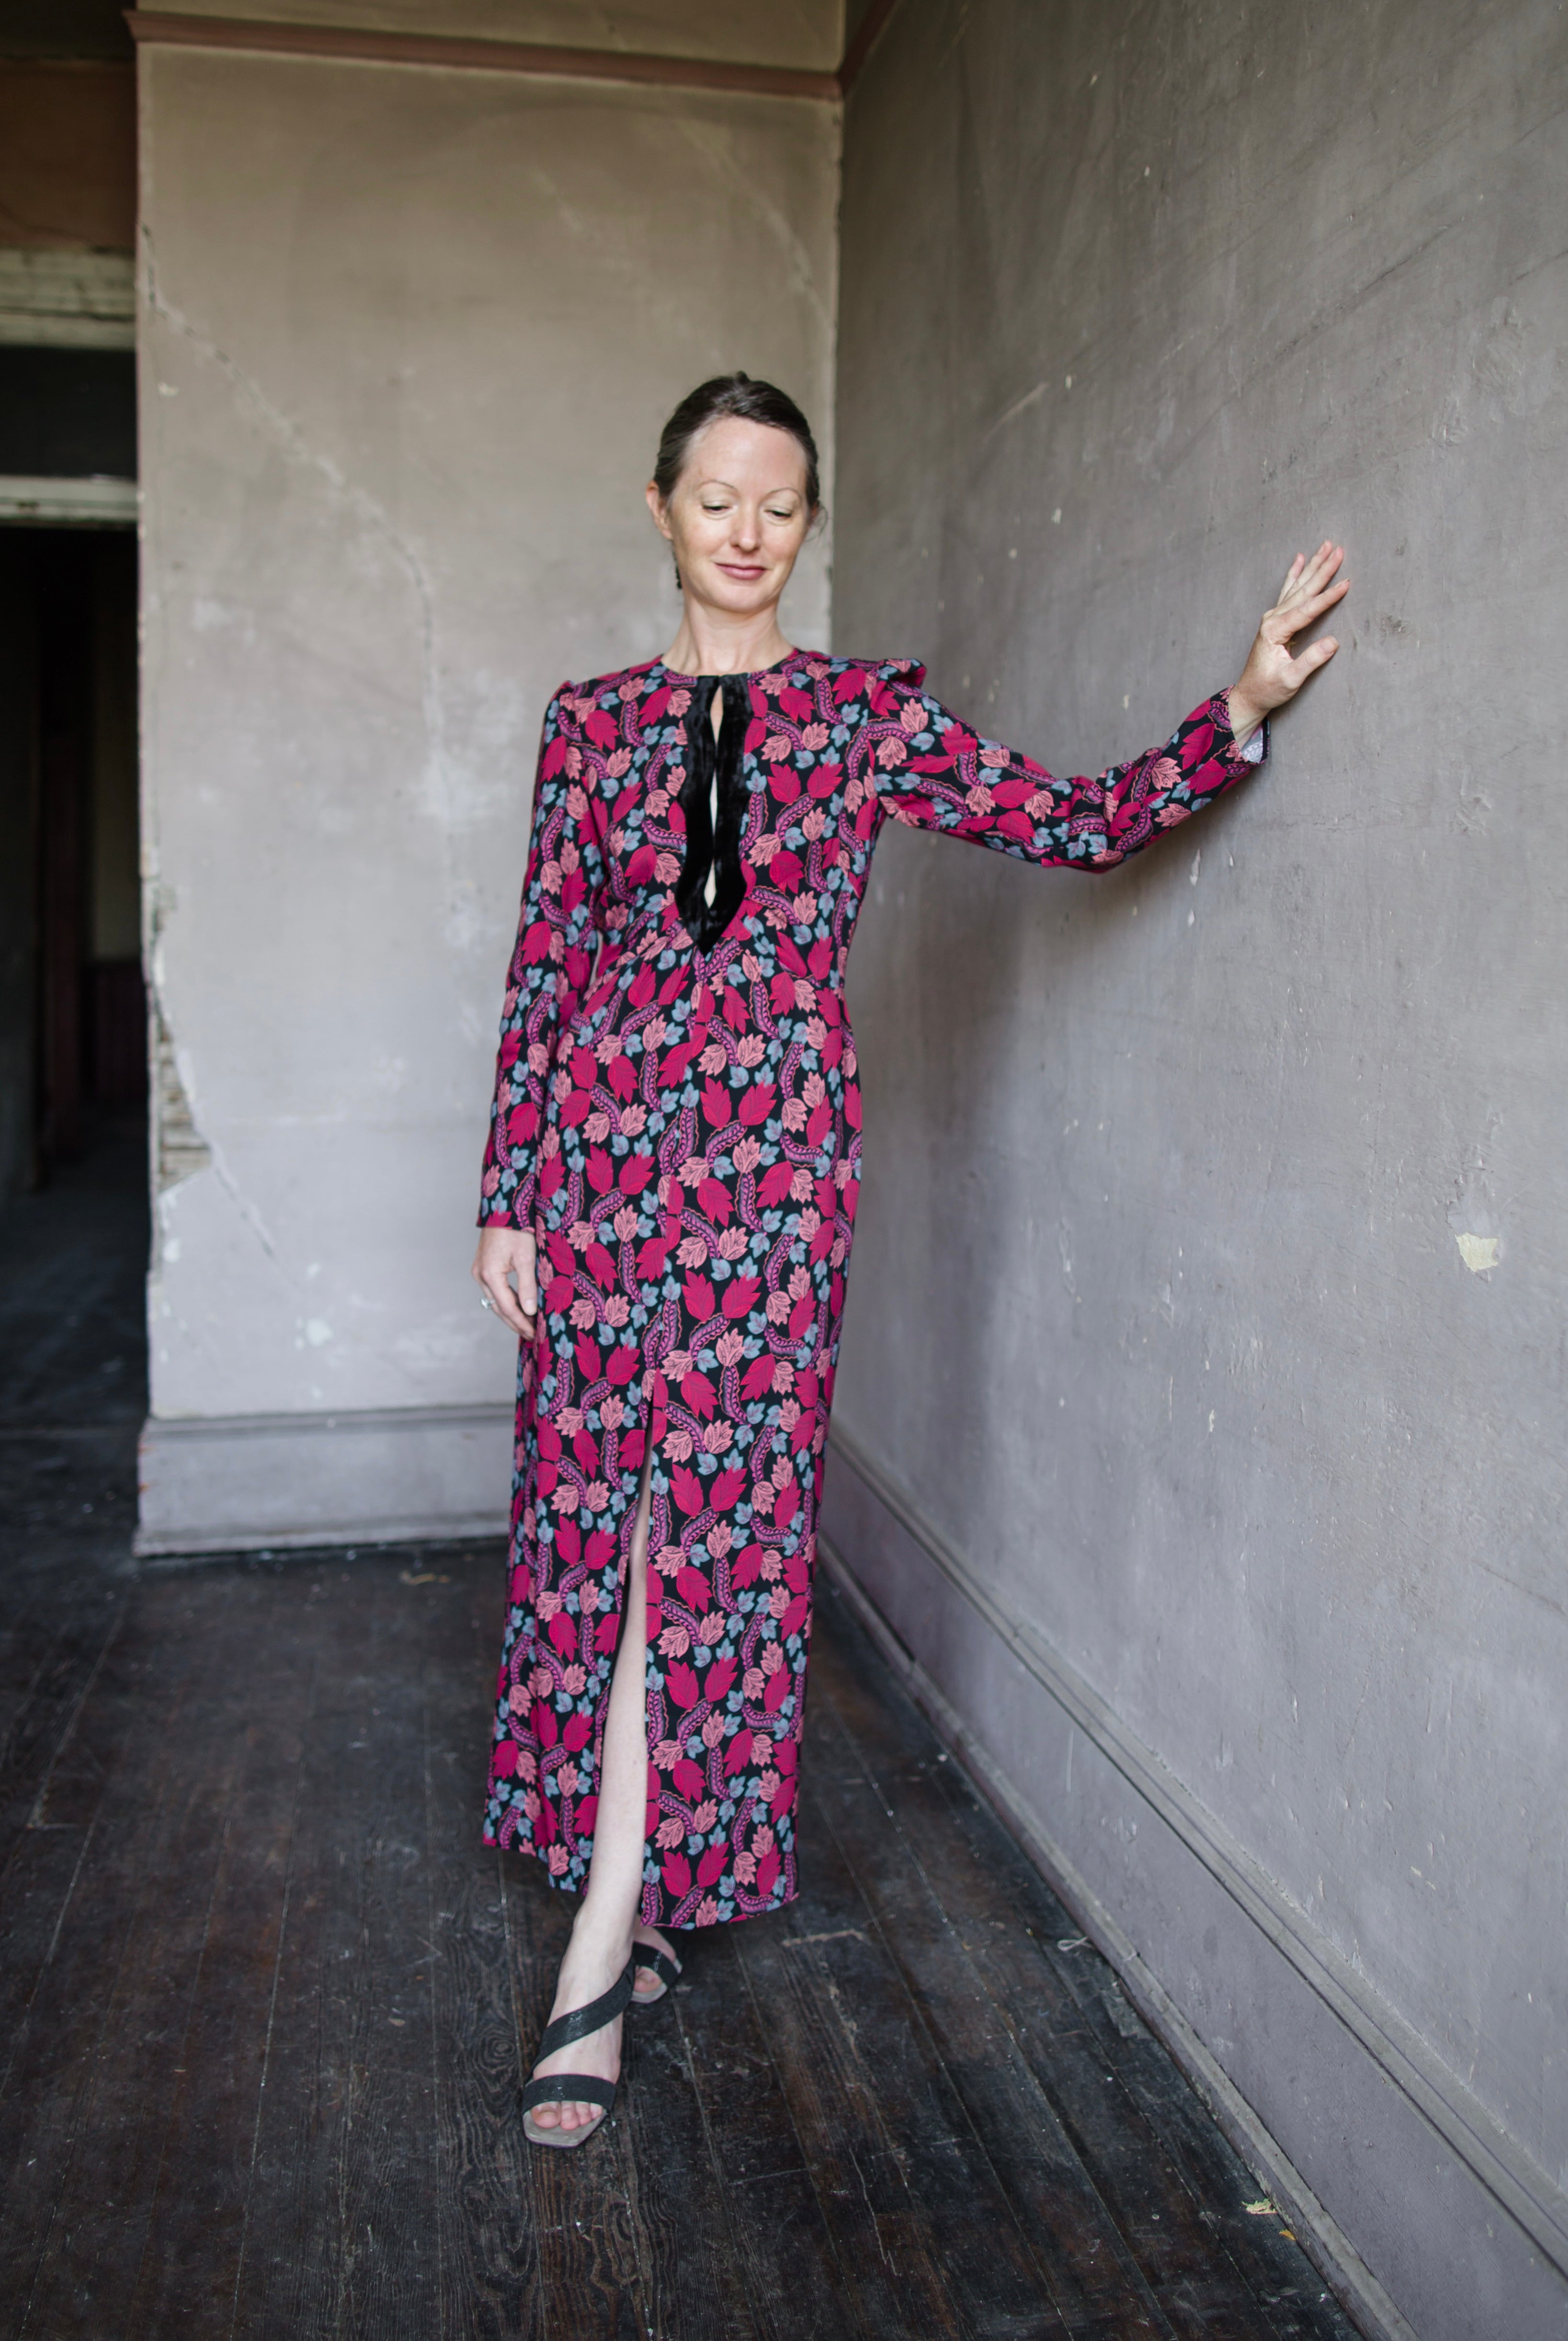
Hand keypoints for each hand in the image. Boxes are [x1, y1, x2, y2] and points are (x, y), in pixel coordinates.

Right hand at [472, 1224, 537, 1338]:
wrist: (504, 1206)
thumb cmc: (517, 1228)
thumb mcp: (526, 1257)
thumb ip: (527, 1286)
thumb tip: (529, 1312)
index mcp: (490, 1274)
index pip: (507, 1307)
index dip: (521, 1323)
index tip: (534, 1334)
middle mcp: (480, 1275)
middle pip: (498, 1307)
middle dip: (515, 1322)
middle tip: (532, 1336)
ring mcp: (480, 1271)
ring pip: (496, 1300)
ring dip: (511, 1313)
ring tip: (527, 1325)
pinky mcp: (484, 1266)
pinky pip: (495, 1290)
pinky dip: (507, 1300)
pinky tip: (519, 1306)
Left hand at [1228, 541, 1348, 742]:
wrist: (1249, 695)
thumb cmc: (1268, 689)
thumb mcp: (1291, 680)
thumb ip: (1311, 660)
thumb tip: (1333, 642)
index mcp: (1275, 631)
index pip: (1308, 609)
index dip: (1328, 596)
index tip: (1347, 583)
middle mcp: (1272, 619)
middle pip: (1303, 590)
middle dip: (1322, 569)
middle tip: (1339, 549)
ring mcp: (1272, 618)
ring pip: (1297, 586)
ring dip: (1312, 566)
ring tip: (1326, 546)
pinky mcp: (1275, 620)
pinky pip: (1288, 591)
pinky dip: (1295, 574)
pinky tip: (1299, 558)